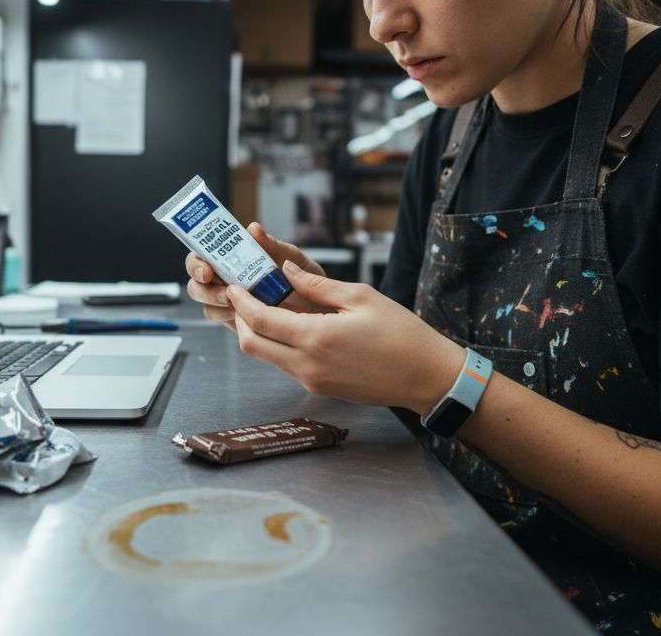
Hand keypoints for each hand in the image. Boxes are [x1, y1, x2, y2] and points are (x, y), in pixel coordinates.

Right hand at [185, 223, 327, 329]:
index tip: (206, 270)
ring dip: (216, 306)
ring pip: (206, 305)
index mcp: (234, 257)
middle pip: (196, 283)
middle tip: (224, 293)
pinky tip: (244, 317)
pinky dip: (230, 320)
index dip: (196, 263)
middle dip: (203, 289)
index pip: (202, 255)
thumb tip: (253, 228)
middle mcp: (227, 278)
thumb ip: (271, 244)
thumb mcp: (292, 258)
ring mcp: (230, 301)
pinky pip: (223, 322)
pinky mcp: (237, 321)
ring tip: (237, 305)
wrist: (321, 306)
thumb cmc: (304, 278)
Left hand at [226, 260, 464, 412]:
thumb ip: (317, 285)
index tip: (234, 284)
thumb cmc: (402, 334)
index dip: (241, 301)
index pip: (260, 320)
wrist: (426, 377)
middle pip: (253, 344)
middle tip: (244, 295)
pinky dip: (278, 345)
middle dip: (241, 319)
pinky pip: (286, 365)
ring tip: (265, 305)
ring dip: (259, 332)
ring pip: (267, 356)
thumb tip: (285, 271)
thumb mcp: (360, 297)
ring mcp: (312, 381)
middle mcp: (307, 365)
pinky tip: (288, 325)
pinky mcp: (320, 388)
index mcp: (316, 338)